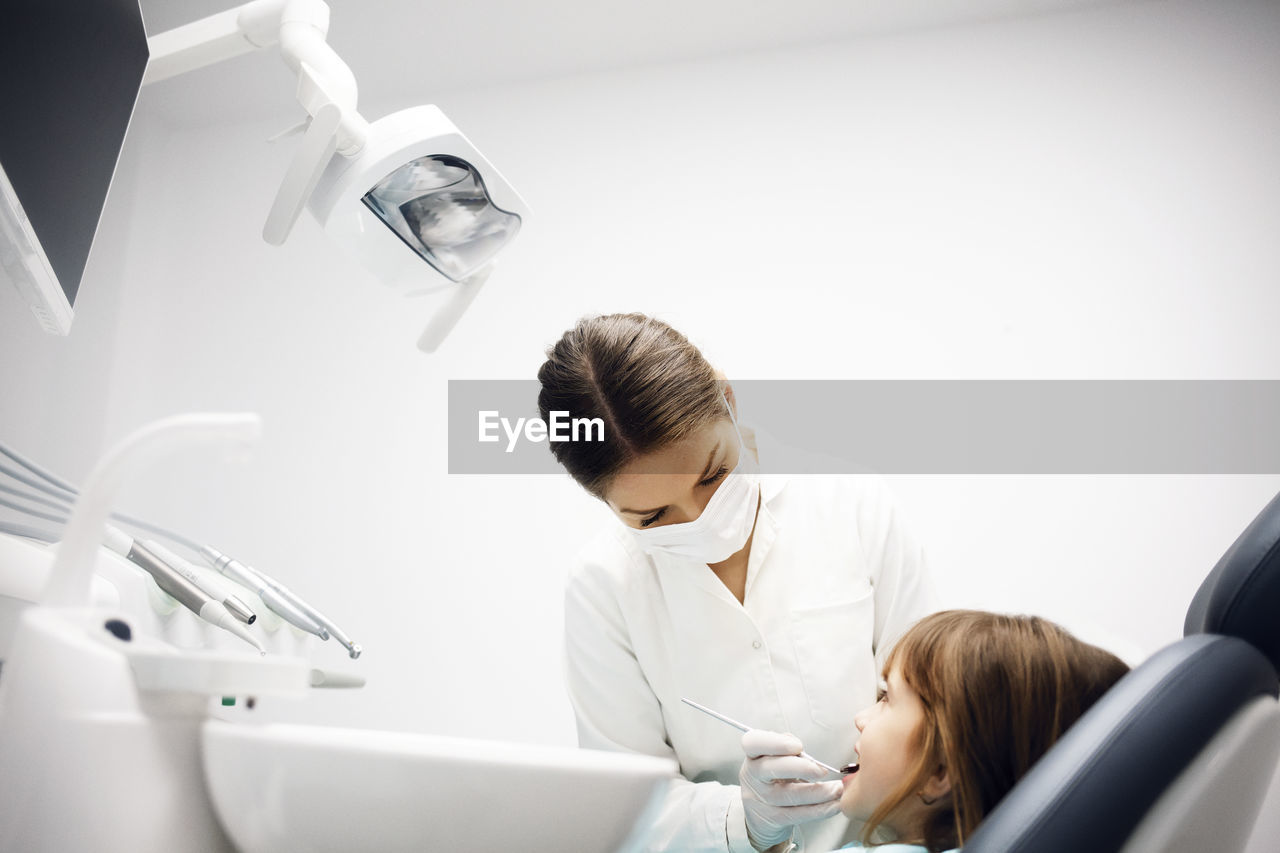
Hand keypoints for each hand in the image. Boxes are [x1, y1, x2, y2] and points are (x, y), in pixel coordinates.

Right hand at [738, 729, 842, 850]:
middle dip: (800, 768)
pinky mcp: (772, 819)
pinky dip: (820, 810)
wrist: (760, 814)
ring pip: (789, 795)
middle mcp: (752, 776)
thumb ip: (788, 749)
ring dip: (818, 792)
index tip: (799, 746)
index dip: (775, 742)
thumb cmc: (774, 778)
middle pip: (770, 769)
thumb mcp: (775, 759)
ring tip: (837, 789)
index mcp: (753, 755)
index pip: (752, 742)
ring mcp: (760, 799)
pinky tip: (834, 805)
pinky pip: (798, 815)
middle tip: (822, 771)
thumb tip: (805, 753)